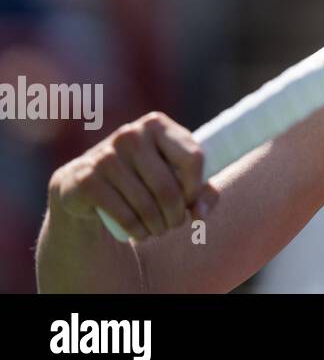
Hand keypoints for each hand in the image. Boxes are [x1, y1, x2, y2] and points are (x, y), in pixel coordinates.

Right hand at [49, 111, 216, 240]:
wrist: (86, 184)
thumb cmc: (142, 178)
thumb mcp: (175, 177)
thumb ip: (201, 193)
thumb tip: (201, 214)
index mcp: (157, 124)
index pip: (193, 158)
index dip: (197, 187)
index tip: (191, 201)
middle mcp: (131, 135)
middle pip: (168, 186)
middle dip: (176, 214)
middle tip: (174, 224)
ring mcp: (106, 156)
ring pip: (146, 204)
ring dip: (158, 226)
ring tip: (159, 230)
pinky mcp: (87, 180)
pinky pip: (123, 214)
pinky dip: (138, 230)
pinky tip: (141, 234)